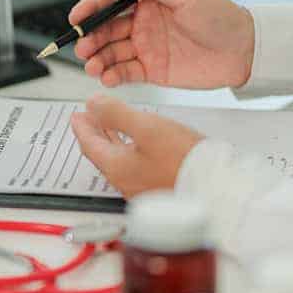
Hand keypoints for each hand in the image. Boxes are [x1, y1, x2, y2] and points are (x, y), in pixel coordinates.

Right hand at [69, 0, 255, 88]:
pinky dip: (113, 76)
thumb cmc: (220, 17)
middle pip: (106, 30)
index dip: (91, 9)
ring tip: (92, 66)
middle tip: (83, 47)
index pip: (111, 2)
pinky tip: (107, 77)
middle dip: (90, 38)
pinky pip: (125, 73)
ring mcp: (146, 48)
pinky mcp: (152, 71)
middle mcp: (142, 24)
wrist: (244, 50)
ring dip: (98, 59)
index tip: (76, 18)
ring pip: (111, 53)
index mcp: (148, 2)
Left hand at [71, 95, 202, 196]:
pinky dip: (128, 151)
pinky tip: (138, 145)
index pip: (89, 144)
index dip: (81, 126)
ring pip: (117, 160)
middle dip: (94, 133)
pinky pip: (133, 167)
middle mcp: (125, 181)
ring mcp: (140, 188)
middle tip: (88, 120)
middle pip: (101, 153)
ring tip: (110, 128)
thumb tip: (93, 104)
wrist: (216, 188)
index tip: (77, 116)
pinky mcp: (157, 188)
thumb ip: (116, 113)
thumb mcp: (146, 127)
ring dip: (111, 141)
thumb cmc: (184, 160)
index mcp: (116, 167)